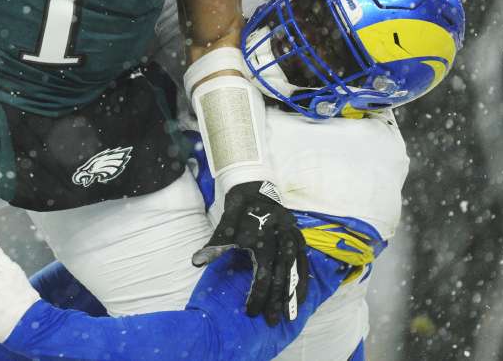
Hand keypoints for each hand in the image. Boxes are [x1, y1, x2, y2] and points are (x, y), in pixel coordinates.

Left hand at [192, 181, 308, 325]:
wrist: (255, 181)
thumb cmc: (239, 204)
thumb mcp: (226, 220)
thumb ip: (217, 242)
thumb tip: (197, 262)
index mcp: (263, 235)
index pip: (263, 272)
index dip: (257, 293)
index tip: (250, 312)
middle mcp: (282, 237)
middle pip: (283, 274)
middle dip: (277, 299)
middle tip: (270, 321)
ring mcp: (292, 235)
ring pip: (297, 268)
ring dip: (295, 292)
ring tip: (292, 315)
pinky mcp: (298, 235)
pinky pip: (305, 260)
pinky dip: (304, 278)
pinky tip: (302, 295)